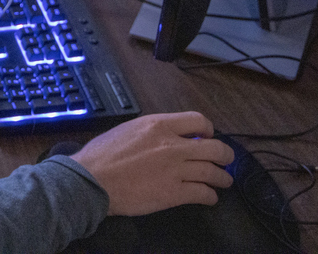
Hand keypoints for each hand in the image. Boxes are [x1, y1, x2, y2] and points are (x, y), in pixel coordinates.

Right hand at [70, 111, 233, 215]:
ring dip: (222, 177)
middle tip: (224, 160)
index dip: (208, 130)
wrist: (92, 180)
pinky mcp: (174, 193)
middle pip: (215, 148)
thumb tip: (166, 137)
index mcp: (158, 125)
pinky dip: (210, 196)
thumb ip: (151, 132)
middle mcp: (172, 145)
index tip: (207, 137)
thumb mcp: (128, 129)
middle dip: (224, 155)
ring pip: (213, 172)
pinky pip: (203, 193)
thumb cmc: (102, 155)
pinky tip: (209, 197)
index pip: (198, 121)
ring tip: (223, 181)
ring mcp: (175, 170)